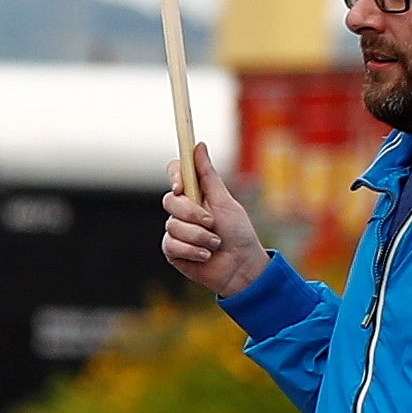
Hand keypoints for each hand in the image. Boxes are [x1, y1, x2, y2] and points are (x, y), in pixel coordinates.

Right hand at [159, 140, 269, 296]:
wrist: (241, 267)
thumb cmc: (238, 233)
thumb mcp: (225, 202)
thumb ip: (208, 176)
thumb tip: (199, 145)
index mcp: (197, 194)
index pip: (176, 174)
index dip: (174, 176)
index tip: (180, 186)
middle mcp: (184, 210)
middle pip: (170, 201)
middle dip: (192, 214)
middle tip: (212, 224)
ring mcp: (176, 230)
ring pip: (172, 225)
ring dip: (198, 236)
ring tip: (215, 244)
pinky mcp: (173, 250)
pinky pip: (171, 244)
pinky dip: (192, 250)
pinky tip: (205, 256)